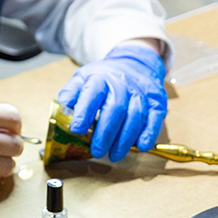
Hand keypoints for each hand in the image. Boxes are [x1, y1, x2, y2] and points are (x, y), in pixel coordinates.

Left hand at [56, 41, 167, 160]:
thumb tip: (61, 109)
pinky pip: (155, 118)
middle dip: (105, 133)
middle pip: (115, 108)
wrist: (135, 62)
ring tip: (114, 155)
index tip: (76, 130)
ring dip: (125, 139)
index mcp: (100, 77)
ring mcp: (141, 93)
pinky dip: (149, 134)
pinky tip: (140, 147)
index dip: (83, 112)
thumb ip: (71, 94)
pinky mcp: (156, 101)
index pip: (91, 94)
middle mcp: (122, 84)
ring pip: (135, 116)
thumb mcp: (83, 78)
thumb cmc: (105, 76)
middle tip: (97, 151)